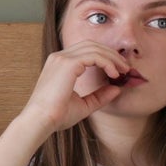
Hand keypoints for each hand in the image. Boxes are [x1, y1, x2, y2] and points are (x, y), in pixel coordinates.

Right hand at [17, 42, 131, 135]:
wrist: (40, 121)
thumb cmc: (56, 116)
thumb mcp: (83, 105)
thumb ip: (99, 96)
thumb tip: (117, 88)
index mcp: (59, 64)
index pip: (85, 51)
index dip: (104, 57)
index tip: (117, 70)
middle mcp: (59, 57)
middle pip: (91, 45)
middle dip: (110, 54)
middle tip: (125, 68)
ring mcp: (62, 58)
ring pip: (94, 48)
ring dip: (112, 58)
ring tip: (123, 70)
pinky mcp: (68, 63)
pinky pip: (94, 56)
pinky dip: (107, 62)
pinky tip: (114, 74)